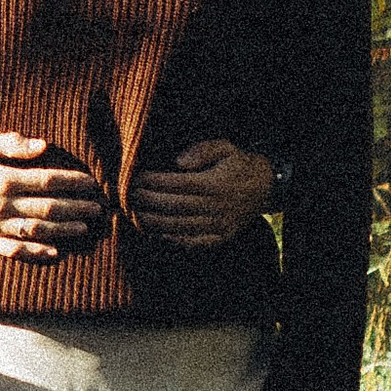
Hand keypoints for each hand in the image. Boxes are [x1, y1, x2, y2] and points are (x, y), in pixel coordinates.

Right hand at [0, 133, 109, 259]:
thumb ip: (12, 143)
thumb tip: (44, 145)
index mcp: (3, 178)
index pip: (47, 180)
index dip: (72, 182)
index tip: (91, 182)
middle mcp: (2, 204)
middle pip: (48, 207)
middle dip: (76, 207)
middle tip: (98, 208)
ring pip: (36, 230)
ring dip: (63, 229)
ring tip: (84, 228)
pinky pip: (15, 250)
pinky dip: (36, 252)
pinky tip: (55, 252)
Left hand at [129, 137, 276, 248]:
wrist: (265, 188)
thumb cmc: (238, 165)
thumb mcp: (225, 148)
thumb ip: (202, 150)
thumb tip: (178, 162)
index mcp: (214, 184)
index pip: (176, 184)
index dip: (152, 182)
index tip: (133, 177)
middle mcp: (216, 207)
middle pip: (172, 206)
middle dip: (145, 201)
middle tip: (125, 195)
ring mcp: (218, 226)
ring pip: (178, 226)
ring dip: (152, 221)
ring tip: (132, 212)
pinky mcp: (220, 238)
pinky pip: (191, 242)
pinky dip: (170, 238)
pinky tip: (154, 230)